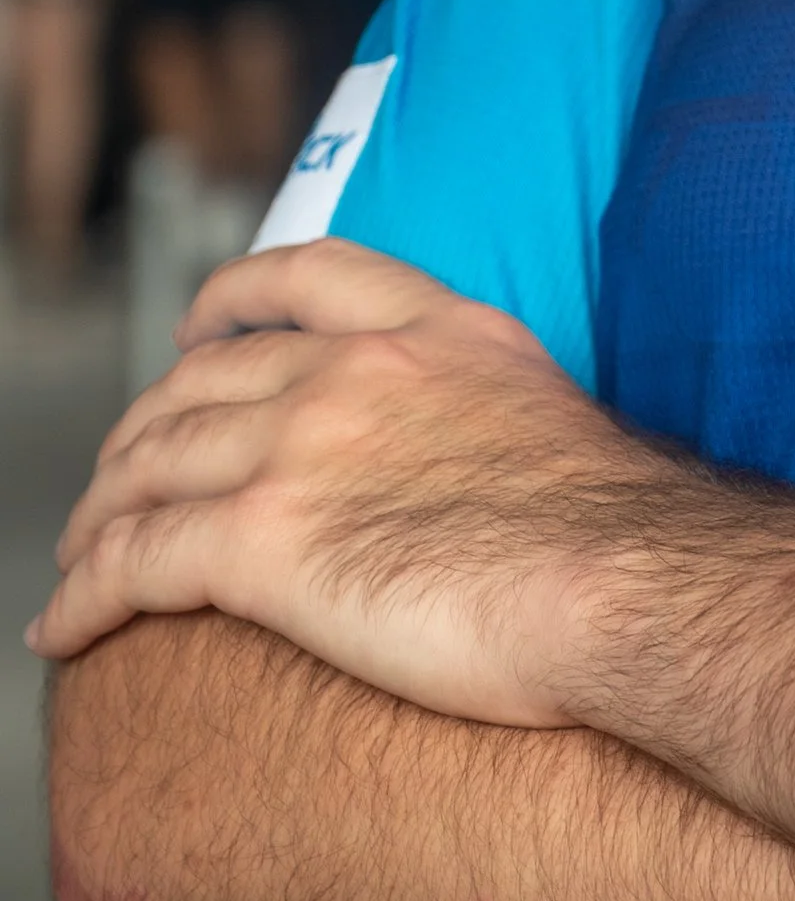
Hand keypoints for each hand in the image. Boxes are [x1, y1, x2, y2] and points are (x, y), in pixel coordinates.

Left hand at [28, 239, 666, 724]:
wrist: (627, 584)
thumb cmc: (619, 538)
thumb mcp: (554, 420)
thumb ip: (488, 417)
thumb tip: (483, 473)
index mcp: (436, 332)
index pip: (307, 273)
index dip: (232, 297)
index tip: (201, 327)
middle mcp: (355, 371)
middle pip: (204, 380)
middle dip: (146, 428)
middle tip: (126, 475)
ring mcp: (301, 449)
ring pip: (153, 465)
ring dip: (100, 512)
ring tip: (80, 555)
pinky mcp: (262, 544)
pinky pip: (133, 561)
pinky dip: (82, 592)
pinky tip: (61, 627)